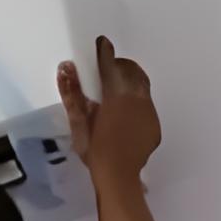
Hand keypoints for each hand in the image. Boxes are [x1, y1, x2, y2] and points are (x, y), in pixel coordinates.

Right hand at [57, 36, 159, 186]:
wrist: (119, 177)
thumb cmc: (95, 151)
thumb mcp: (79, 124)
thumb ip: (73, 95)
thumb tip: (66, 68)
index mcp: (116, 96)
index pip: (110, 66)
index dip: (105, 53)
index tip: (102, 43)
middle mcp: (137, 99)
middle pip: (131, 71)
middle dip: (120, 65)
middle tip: (108, 67)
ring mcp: (149, 111)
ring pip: (141, 85)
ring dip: (130, 81)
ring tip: (117, 87)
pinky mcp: (154, 123)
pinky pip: (146, 104)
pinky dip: (136, 100)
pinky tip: (125, 114)